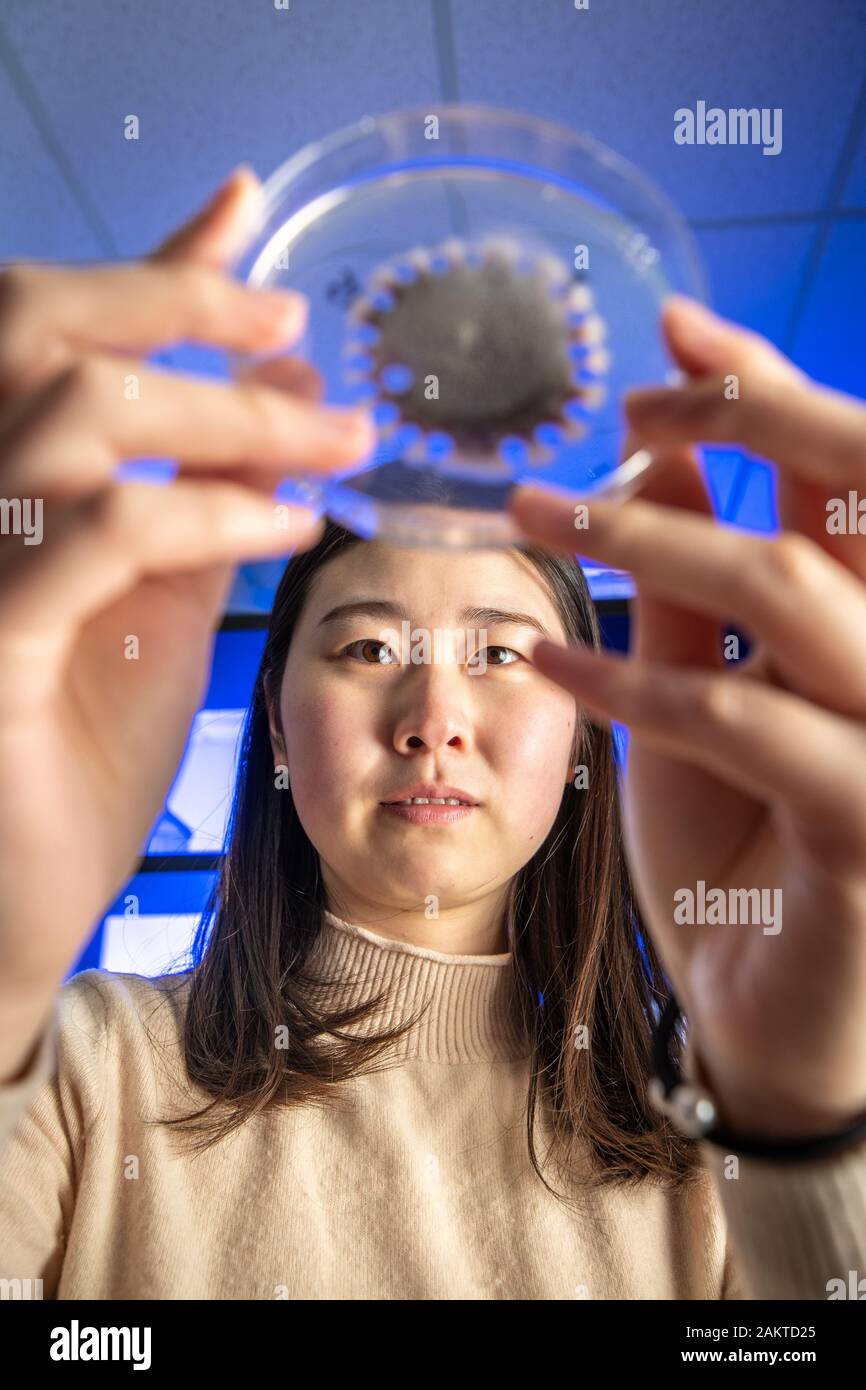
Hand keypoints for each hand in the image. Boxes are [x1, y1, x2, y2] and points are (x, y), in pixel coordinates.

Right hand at [0, 166, 373, 1003]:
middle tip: (299, 331)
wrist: (22, 894)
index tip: (249, 218)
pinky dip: (208, 512)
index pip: (47, 329)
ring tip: (332, 441)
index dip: (145, 264)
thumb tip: (283, 380)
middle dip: (179, 308)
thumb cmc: (83, 749)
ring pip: (74, 416)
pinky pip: (103, 534)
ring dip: (226, 416)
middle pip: (39, 331)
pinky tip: (288, 528)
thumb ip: (208, 486)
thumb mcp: (161, 597)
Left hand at [507, 297, 865, 1140]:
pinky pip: (746, 722)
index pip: (859, 477)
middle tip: (627, 398)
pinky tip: (548, 659)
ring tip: (543, 510)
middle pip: (865, 499)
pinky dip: (638, 683)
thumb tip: (671, 464)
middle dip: (746, 421)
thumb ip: (695, 594)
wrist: (767, 1019)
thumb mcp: (705, 701)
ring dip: (659, 542)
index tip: (674, 323)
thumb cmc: (743, 854)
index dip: (775, 389)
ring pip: (797, 597)